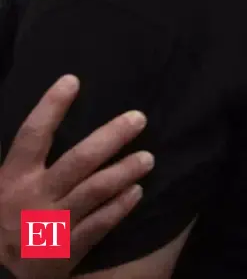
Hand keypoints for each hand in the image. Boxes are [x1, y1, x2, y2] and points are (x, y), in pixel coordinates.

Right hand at [0, 76, 153, 278]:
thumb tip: (40, 123)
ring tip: (149, 158)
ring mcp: (52, 223)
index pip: (32, 135)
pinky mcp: (67, 248)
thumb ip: (25, 158)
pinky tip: (137, 191)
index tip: (72, 81)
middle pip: (78, 161)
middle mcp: (33, 197)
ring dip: (124, 172)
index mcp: (12, 178)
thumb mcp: (3, 186)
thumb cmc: (6, 216)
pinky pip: (99, 224)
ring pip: (95, 191)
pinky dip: (119, 208)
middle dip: (111, 137)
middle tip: (139, 118)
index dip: (50, 107)